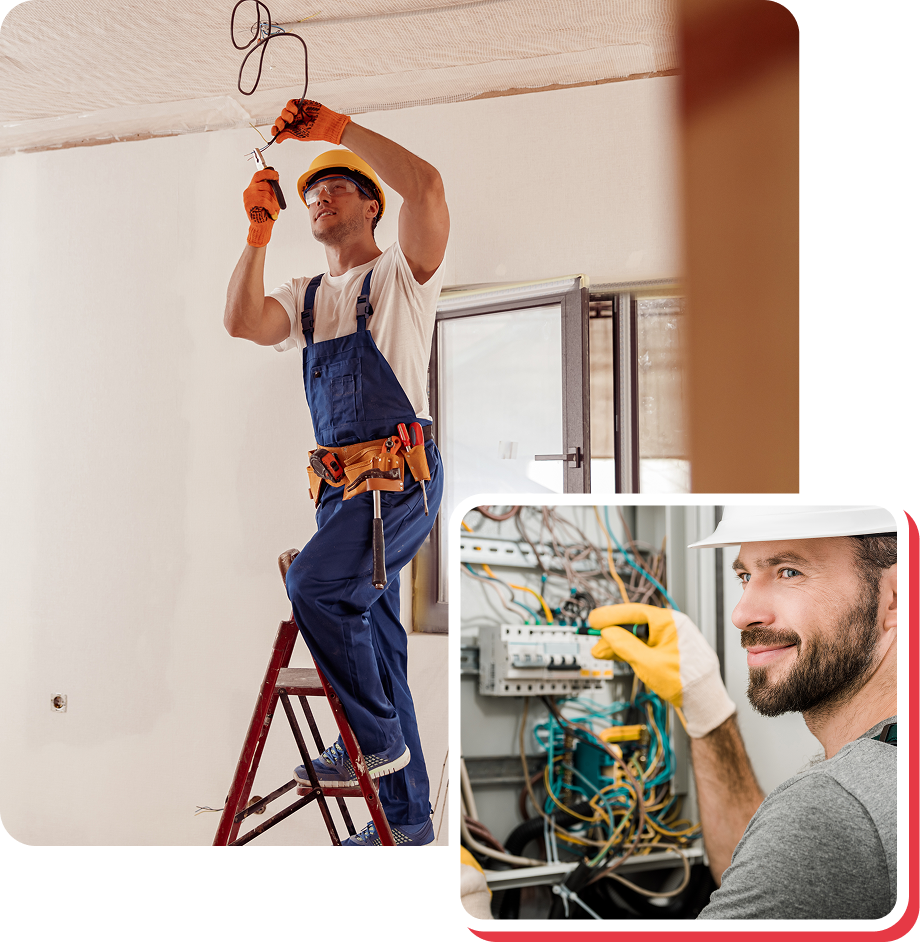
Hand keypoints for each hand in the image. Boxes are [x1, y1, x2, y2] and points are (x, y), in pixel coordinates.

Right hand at [244, 169, 280, 246]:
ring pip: (266, 193)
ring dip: (273, 203)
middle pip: (265, 184)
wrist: (262, 227)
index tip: (276, 175)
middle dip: (273, 194)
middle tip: (274, 202)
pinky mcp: (249, 204)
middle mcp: (249, 191)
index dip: (268, 173)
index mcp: (253, 187)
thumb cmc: (267, 213)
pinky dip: (271, 207)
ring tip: (272, 209)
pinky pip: (264, 201)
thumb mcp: (272, 198)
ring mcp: (248, 197)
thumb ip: (273, 188)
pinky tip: (270, 212)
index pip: (259, 175)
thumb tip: (275, 177)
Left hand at [271, 99, 350, 144]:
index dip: (275, 129)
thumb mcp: (300, 136)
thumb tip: (277, 140)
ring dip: (286, 114)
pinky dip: (290, 106)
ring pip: (284, 111)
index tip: (275, 131)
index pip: (280, 129)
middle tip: (285, 124)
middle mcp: (293, 121)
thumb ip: (288, 135)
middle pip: (280, 119)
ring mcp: (296, 113)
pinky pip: (290, 103)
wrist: (327, 124)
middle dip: (280, 122)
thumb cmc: (316, 132)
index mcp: (292, 129)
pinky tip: (295, 111)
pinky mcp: (300, 104)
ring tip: (293, 118)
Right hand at [588, 602, 735, 737]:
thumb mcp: (648, 663)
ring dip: (618, 645)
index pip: (634, 612)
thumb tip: (608, 633)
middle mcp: (670, 627)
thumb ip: (625, 646)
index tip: (594, 620)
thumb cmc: (687, 682)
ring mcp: (669, 640)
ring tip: (600, 652)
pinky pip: (644, 646)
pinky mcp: (667, 652)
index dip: (611, 616)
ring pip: (637, 637)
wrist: (704, 702)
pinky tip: (615, 654)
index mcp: (670, 622)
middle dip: (612, 634)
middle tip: (596, 641)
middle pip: (634, 625)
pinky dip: (629, 651)